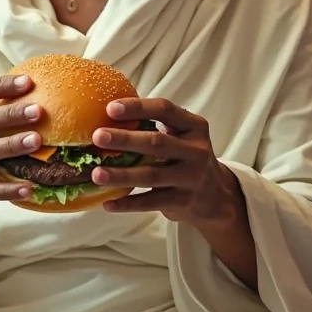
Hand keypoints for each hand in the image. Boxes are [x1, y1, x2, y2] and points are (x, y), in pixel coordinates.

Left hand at [90, 98, 237, 224]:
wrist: (215, 196)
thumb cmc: (186, 157)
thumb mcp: (182, 136)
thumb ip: (155, 125)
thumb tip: (107, 116)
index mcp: (194, 127)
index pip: (165, 110)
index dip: (138, 108)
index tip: (110, 108)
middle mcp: (196, 151)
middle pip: (157, 143)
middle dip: (125, 139)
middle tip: (97, 137)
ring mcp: (190, 178)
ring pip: (151, 176)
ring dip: (121, 175)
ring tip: (95, 174)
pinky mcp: (182, 202)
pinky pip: (150, 203)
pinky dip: (127, 203)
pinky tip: (108, 203)